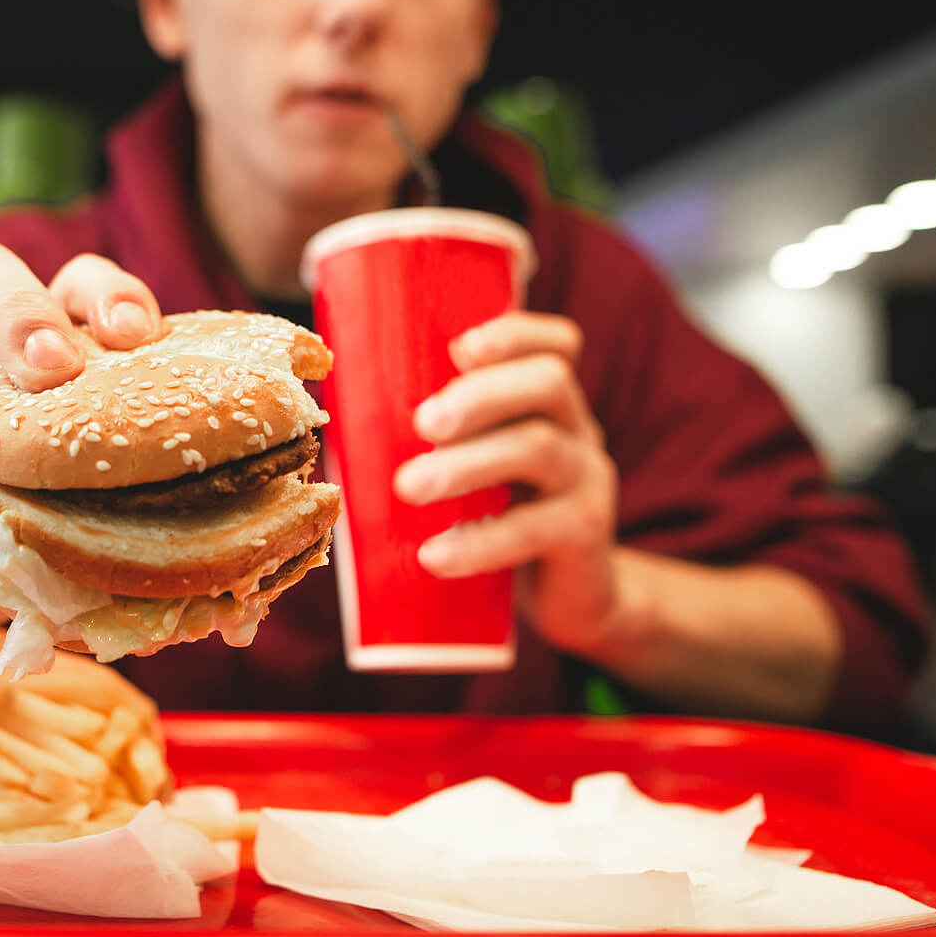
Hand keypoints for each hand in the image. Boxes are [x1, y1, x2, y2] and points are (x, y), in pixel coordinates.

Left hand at [392, 311, 619, 656]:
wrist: (567, 601)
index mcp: (548, 402)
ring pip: (540, 449)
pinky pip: (536, 529)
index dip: (513, 334)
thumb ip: (443, 438)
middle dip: (481, 395)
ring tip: (410, 488)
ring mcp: (588, 479)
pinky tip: (435, 556)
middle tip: (422, 424)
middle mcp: (578, 428)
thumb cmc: (502, 517)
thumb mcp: (482, 466)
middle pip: (548, 383)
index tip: (459, 348)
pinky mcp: (584, 535)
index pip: (553, 344)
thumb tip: (347, 420)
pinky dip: (481, 541)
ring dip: (468, 464)